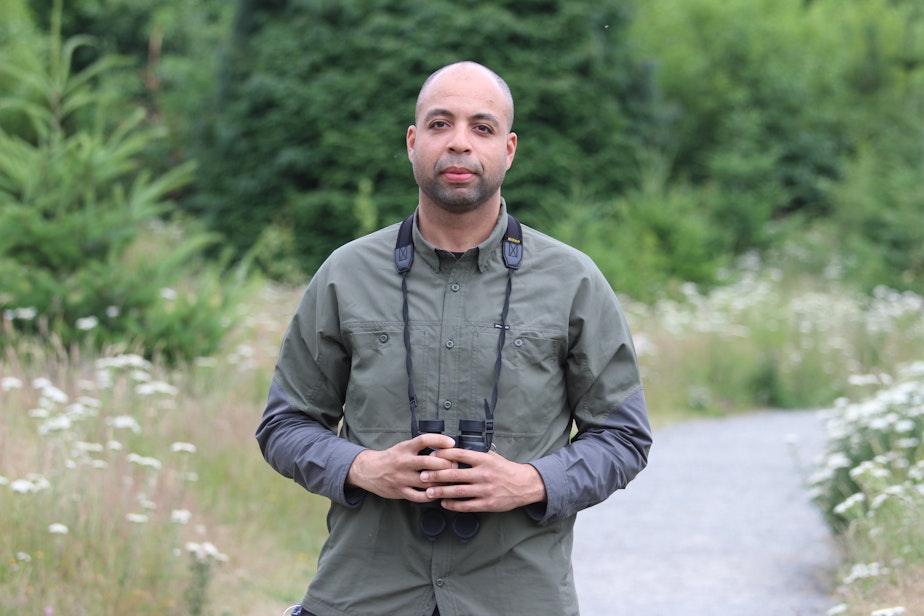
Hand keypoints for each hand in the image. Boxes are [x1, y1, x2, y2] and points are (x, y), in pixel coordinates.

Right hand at [346, 433, 456, 502]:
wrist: (369, 470)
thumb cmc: (390, 458)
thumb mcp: (403, 447)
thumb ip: (420, 447)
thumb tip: (444, 447)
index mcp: (405, 448)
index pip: (424, 440)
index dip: (439, 440)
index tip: (452, 442)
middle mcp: (403, 462)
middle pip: (429, 462)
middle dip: (445, 465)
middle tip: (454, 466)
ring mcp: (402, 478)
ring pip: (426, 481)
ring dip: (441, 481)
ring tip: (450, 481)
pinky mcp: (400, 491)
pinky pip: (419, 496)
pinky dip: (431, 495)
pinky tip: (438, 493)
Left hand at [419, 449, 546, 512]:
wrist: (524, 485)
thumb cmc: (505, 469)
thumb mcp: (492, 457)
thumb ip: (476, 454)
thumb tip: (454, 449)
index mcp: (484, 460)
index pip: (459, 454)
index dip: (443, 455)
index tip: (431, 456)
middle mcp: (483, 474)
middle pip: (455, 474)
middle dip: (436, 475)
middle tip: (423, 476)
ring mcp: (485, 490)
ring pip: (458, 491)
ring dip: (441, 491)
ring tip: (428, 491)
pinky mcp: (487, 504)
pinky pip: (466, 505)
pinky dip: (453, 505)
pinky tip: (444, 503)